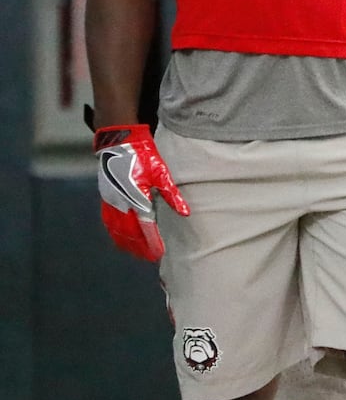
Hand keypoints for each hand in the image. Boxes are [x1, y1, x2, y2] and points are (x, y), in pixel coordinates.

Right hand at [94, 123, 188, 261]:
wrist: (120, 142)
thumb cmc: (144, 155)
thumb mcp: (162, 173)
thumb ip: (172, 194)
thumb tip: (185, 213)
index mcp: (136, 197)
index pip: (145, 226)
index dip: (151, 241)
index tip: (158, 253)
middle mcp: (121, 202)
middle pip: (129, 232)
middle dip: (140, 246)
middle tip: (151, 257)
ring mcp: (111, 201)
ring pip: (117, 230)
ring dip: (127, 243)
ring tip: (137, 253)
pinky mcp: (105, 197)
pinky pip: (109, 222)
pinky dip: (115, 233)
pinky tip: (121, 239)